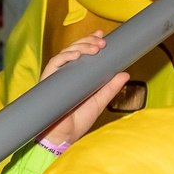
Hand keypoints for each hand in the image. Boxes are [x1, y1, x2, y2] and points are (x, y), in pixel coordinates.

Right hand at [38, 33, 130, 148]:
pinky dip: (64, 57)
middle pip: (74, 50)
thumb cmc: (78, 122)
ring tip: (94, 48)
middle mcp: (66, 75)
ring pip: (65, 53)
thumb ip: (110, 88)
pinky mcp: (48, 82)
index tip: (101, 36)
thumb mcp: (99, 102)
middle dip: (87, 42)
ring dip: (79, 47)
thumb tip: (125, 73)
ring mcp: (57, 78)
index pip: (82, 54)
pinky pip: (54, 64)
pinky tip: (76, 55)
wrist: (64, 137)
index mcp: (77, 77)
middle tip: (101, 42)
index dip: (89, 42)